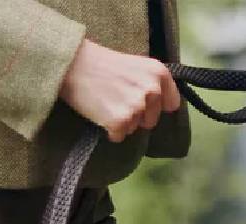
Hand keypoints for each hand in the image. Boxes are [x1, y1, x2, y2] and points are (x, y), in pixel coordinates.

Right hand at [58, 39, 180, 142]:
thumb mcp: (136, 66)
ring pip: (134, 129)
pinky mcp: (120, 120)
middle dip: (137, 117)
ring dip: (121, 122)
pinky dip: (109, 130)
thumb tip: (166, 107)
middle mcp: (152, 89)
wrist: (74, 64)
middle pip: (151, 121)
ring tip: (106, 102)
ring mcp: (136, 106)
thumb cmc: (102, 66)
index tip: (142, 102)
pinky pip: (118, 137)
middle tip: (116, 98)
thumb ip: (152, 84)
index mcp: (159, 73)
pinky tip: (100, 112)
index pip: (171, 104)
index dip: (156, 107)